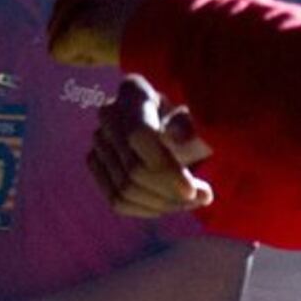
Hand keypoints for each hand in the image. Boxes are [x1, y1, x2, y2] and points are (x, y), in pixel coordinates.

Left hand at [47, 0, 187, 67]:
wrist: (193, 29)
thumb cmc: (185, 7)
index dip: (96, 2)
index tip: (128, 10)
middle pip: (62, 1)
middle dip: (88, 21)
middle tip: (127, 27)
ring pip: (58, 27)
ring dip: (86, 40)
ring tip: (124, 38)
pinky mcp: (81, 24)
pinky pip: (59, 49)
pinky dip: (82, 57)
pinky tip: (112, 51)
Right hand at [88, 76, 214, 215]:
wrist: (180, 124)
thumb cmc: (195, 119)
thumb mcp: (201, 116)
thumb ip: (189, 126)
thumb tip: (173, 136)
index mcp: (134, 92)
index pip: (140, 135)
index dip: (165, 168)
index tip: (192, 190)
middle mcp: (109, 114)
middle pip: (133, 168)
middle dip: (170, 192)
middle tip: (204, 197)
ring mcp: (99, 140)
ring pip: (125, 189)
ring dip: (163, 204)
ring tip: (193, 201)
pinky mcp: (97, 164)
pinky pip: (118, 201)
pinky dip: (148, 209)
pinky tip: (172, 204)